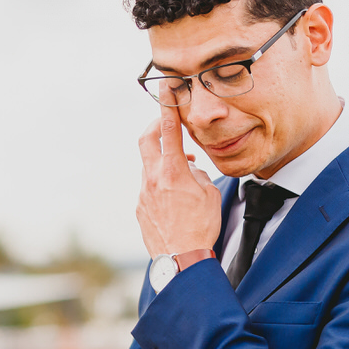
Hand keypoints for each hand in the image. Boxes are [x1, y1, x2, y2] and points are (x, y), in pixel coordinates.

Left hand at [136, 106, 220, 257]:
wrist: (181, 259)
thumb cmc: (201, 227)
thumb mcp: (209, 194)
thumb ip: (198, 174)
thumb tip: (190, 168)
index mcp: (172, 172)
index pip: (168, 130)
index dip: (167, 106)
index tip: (166, 89)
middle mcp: (152, 179)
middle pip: (147, 139)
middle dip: (156, 126)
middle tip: (168, 124)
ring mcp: (142, 193)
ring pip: (148, 164)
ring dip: (163, 160)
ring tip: (183, 171)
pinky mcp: (139, 207)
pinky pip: (148, 186)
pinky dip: (160, 182)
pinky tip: (174, 195)